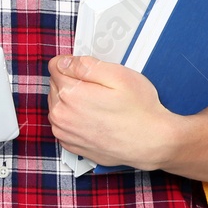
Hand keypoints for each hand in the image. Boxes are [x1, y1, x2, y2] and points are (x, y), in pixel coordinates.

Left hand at [47, 54, 179, 169]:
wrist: (152, 143)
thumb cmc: (139, 111)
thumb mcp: (118, 75)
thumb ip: (85, 65)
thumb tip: (64, 62)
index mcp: (69, 94)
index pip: (55, 66)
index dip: (73, 64)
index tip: (89, 71)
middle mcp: (61, 115)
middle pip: (55, 85)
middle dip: (72, 82)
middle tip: (100, 89)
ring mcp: (64, 132)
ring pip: (57, 105)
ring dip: (71, 101)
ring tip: (99, 105)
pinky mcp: (70, 145)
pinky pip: (63, 124)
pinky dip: (74, 119)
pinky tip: (94, 120)